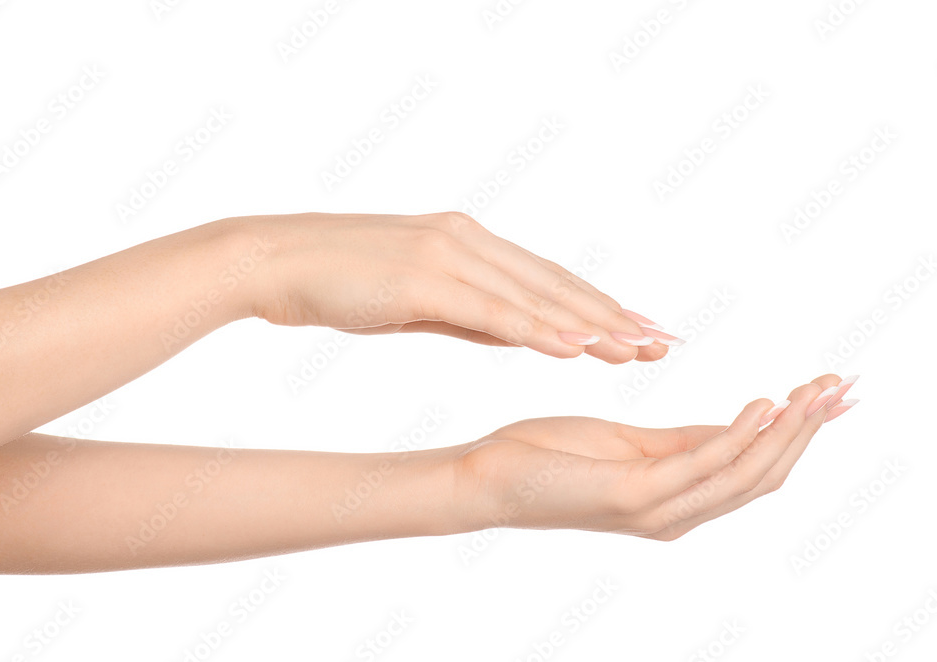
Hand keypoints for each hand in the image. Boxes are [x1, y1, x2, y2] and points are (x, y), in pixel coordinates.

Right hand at [232, 212, 680, 363]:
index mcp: (468, 243)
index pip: (548, 278)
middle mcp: (467, 240)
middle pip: (555, 283)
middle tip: (663, 340)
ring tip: (637, 350)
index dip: (597, 305)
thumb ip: (471, 315)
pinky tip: (575, 348)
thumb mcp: (417, 301)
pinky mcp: (422, 276)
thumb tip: (523, 335)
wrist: (276, 259)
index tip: (638, 328)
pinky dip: (538, 329)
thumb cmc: (342, 282)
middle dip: (613, 316)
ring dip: (589, 325)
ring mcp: (447, 255)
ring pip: (534, 296)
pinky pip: (491, 309)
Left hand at [452, 374, 859, 539]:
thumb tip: (744, 420)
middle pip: (763, 475)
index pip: (754, 467)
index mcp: (676, 499)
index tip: (836, 394)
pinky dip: (739, 434)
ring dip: (787, 431)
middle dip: (809, 431)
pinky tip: (762, 404)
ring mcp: (656, 509)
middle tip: (846, 387)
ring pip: (744, 474)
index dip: (799, 432)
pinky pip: (700, 464)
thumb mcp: (627, 441)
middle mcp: (676, 513)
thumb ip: (684, 440)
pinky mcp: (630, 496)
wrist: (487, 476)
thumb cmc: (548, 456)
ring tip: (816, 389)